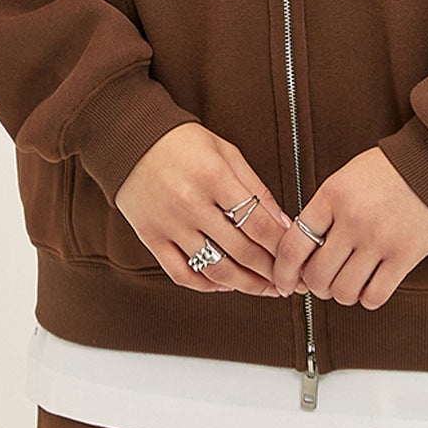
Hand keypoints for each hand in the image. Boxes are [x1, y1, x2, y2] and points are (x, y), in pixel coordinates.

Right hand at [114, 123, 290, 298]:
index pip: (258, 223)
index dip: (282, 246)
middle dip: (271, 271)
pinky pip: (183, 274)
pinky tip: (225, 283)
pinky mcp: (151, 238)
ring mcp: (169, 225)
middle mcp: (190, 204)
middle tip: (288, 279)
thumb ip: (256, 189)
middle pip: (241, 251)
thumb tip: (283, 223)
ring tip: (265, 288)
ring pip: (215, 269)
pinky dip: (207, 285)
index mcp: (213, 177)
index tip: (296, 256)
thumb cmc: (182, 142)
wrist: (131, 139)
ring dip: (246, 285)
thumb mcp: (227, 153)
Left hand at [270, 148, 427, 308]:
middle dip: (316, 285)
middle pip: (317, 275)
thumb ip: (324, 211)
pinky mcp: (405, 255)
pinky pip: (375, 296)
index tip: (284, 283)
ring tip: (348, 282)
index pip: (293, 245)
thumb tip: (303, 253)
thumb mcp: (345, 179)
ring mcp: (379, 239)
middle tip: (322, 281)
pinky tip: (371, 285)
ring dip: (342, 293)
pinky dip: (368, 298)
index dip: (283, 272)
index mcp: (332, 195)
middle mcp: (352, 219)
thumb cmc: (388, 170)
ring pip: (344, 291)